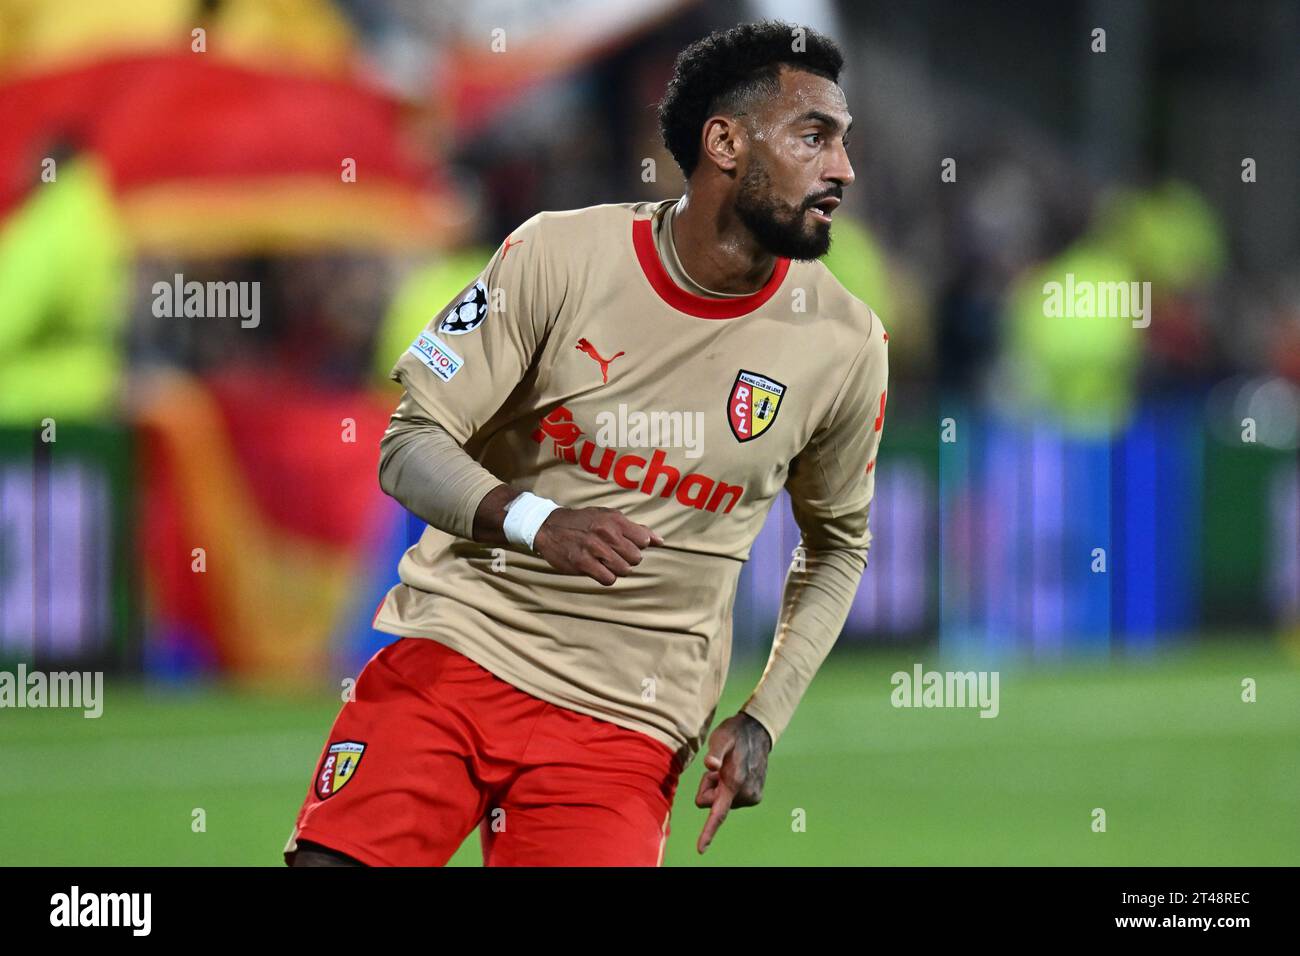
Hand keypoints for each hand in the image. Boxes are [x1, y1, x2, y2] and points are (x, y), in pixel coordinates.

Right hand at [533, 506, 663, 585]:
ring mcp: (594, 549)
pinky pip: (607, 579)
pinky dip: (606, 577)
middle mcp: (606, 533)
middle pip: (635, 557)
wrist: (550, 527)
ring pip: (624, 569)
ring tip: (608, 563)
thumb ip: (634, 528)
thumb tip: (660, 540)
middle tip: (616, 555)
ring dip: (618, 569)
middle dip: (629, 559)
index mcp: (614, 520)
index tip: (628, 545)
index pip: (643, 539)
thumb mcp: (608, 516)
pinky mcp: (583, 563)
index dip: (639, 545)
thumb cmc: (584, 522)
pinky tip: (600, 570)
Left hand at [694, 712, 771, 853]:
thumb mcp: (721, 738)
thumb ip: (715, 753)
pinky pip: (729, 800)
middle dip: (710, 787)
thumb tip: (709, 765)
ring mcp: (752, 796)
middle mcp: (746, 794)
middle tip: (718, 768)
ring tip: (728, 768)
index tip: (700, 849)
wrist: (757, 732)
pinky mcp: (754, 797)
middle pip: (711, 804)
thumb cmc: (734, 734)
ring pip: (720, 802)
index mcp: (735, 782)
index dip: (708, 831)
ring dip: (719, 787)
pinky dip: (727, 788)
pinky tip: (734, 772)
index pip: (718, 812)